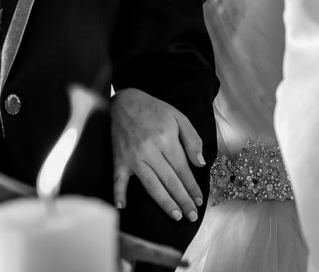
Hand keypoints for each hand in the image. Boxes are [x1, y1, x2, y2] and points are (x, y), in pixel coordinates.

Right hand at [111, 88, 205, 221]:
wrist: (124, 102)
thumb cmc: (154, 109)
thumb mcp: (178, 117)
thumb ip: (192, 139)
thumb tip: (199, 164)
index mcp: (166, 139)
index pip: (183, 169)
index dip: (192, 186)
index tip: (199, 200)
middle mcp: (150, 150)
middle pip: (170, 180)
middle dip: (183, 200)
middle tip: (192, 216)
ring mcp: (133, 157)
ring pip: (151, 185)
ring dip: (164, 202)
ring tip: (175, 216)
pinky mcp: (119, 159)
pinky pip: (118, 179)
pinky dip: (119, 193)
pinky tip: (122, 207)